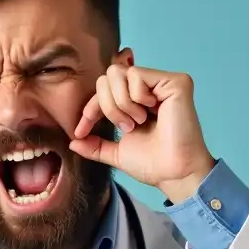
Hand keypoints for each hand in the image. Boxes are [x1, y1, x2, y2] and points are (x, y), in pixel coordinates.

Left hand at [69, 62, 216, 203]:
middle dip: (107, 106)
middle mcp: (151, 88)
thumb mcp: (116, 153)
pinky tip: (151, 113)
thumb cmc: (153, 164)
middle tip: (126, 127)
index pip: (104, 90)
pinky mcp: (176, 81)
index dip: (89, 108)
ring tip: (138, 121)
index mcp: (137, 102)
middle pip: (108, 76)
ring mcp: (163, 83)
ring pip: (119, 74)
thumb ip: (95, 146)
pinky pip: (136, 75)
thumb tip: (73, 143)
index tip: (81, 131)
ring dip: (121, 104)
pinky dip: (136, 97)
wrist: (173, 174)